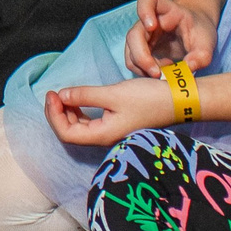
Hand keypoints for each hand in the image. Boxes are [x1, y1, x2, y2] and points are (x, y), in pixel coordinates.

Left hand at [46, 79, 176, 147]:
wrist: (178, 101)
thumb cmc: (148, 98)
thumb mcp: (114, 94)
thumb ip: (86, 95)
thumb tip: (62, 95)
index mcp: (103, 134)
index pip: (67, 134)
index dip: (54, 115)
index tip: (52, 94)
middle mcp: (105, 137)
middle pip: (70, 132)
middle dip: (58, 114)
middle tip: (53, 93)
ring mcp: (111, 131)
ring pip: (80, 127)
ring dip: (68, 112)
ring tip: (64, 94)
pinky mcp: (116, 124)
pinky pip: (91, 121)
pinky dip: (80, 111)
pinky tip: (79, 98)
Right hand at [124, 0, 218, 73]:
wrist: (195, 33)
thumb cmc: (199, 32)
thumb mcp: (207, 43)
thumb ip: (201, 56)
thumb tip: (188, 69)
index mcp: (166, 10)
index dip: (144, 10)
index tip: (152, 26)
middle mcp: (148, 22)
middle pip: (134, 35)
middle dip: (142, 56)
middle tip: (157, 73)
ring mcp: (142, 37)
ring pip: (130, 53)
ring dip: (143, 68)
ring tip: (165, 73)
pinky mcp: (140, 51)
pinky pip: (134, 64)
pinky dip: (145, 73)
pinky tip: (163, 72)